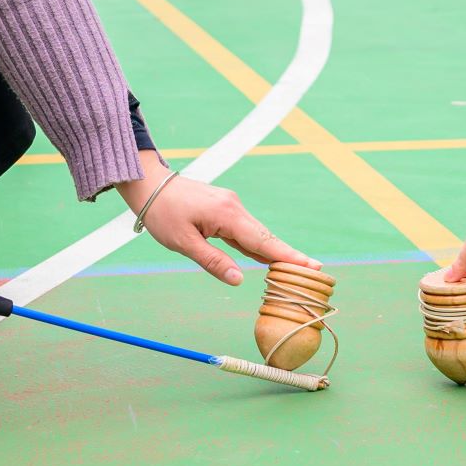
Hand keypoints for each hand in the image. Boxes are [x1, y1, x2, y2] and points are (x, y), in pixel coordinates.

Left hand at [122, 153, 314, 283]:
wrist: (150, 185)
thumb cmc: (163, 214)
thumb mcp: (183, 243)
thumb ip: (213, 261)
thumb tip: (239, 280)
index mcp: (227, 215)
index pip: (263, 242)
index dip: (288, 256)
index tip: (312, 266)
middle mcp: (235, 207)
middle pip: (266, 237)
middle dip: (288, 255)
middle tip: (314, 271)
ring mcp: (231, 205)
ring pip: (256, 233)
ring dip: (273, 250)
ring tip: (296, 268)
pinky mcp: (224, 207)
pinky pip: (246, 229)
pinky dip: (258, 243)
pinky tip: (267, 257)